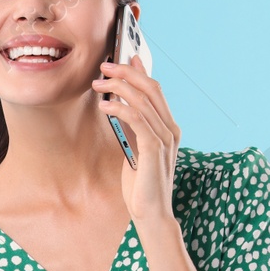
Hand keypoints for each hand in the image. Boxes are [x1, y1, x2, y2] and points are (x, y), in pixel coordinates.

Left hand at [92, 56, 179, 223]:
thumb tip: (120, 105)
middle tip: (104, 65)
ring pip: (143, 101)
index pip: (156, 90)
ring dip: (118, 88)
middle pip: (151, 89)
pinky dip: (120, 109)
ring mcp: (165, 139)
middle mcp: (171, 129)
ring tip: (98, 84)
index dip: (140, 71)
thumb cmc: (141, 185)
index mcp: (169, 128)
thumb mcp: (135, 149)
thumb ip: (133, 128)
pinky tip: (104, 106)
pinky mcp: (154, 149)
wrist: (151, 214)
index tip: (123, 57)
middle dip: (127, 72)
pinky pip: (138, 120)